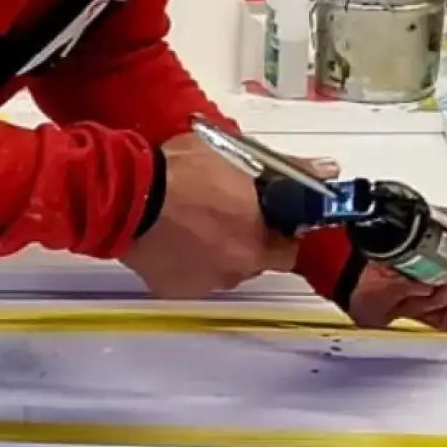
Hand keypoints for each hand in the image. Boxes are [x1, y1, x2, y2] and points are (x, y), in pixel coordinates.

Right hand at [130, 134, 293, 299]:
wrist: (129, 194)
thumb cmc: (182, 172)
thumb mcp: (237, 157)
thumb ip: (277, 172)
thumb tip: (318, 169)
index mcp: (256, 243)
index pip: (288, 251)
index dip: (280, 233)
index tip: (270, 218)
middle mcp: (233, 270)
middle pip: (252, 261)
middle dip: (245, 241)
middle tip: (227, 214)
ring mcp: (201, 283)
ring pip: (219, 270)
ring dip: (214, 252)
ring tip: (192, 223)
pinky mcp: (169, 289)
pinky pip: (187, 276)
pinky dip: (183, 261)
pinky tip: (171, 237)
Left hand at [346, 210, 446, 335]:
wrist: (340, 238)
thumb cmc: (381, 234)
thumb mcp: (426, 225)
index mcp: (433, 285)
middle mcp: (417, 301)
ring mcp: (398, 308)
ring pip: (433, 315)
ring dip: (445, 296)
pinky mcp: (377, 313)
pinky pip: (400, 306)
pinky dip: (414, 292)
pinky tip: (420, 283)